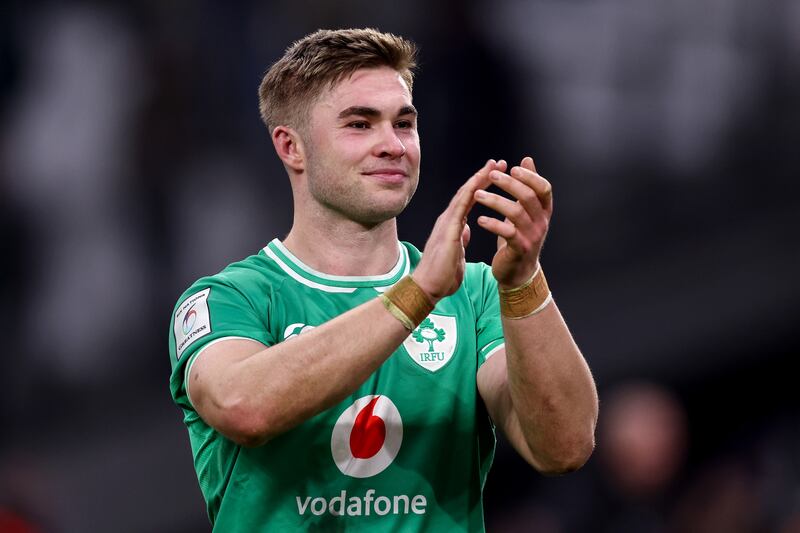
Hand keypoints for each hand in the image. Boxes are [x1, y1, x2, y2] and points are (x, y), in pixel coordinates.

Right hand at [413, 159, 502, 301]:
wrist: (427, 288)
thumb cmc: (441, 277)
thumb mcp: (457, 255)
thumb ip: (461, 240)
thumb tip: (466, 231)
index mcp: (452, 226)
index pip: (469, 201)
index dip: (482, 187)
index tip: (496, 175)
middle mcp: (448, 220)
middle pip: (467, 192)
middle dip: (483, 176)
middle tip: (498, 162)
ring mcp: (446, 223)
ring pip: (464, 194)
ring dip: (479, 178)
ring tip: (494, 165)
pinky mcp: (447, 230)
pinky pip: (461, 206)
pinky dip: (471, 191)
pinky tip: (480, 181)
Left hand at [474, 156, 552, 288]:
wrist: (518, 270)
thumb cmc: (520, 234)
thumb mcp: (526, 209)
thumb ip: (527, 185)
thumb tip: (527, 159)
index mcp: (545, 210)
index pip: (544, 188)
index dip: (530, 176)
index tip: (512, 167)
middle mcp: (542, 222)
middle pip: (528, 197)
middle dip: (509, 184)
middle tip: (491, 176)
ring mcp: (533, 236)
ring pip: (516, 213)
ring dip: (495, 201)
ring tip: (477, 195)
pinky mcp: (520, 249)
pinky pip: (508, 233)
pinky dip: (493, 224)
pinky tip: (480, 220)